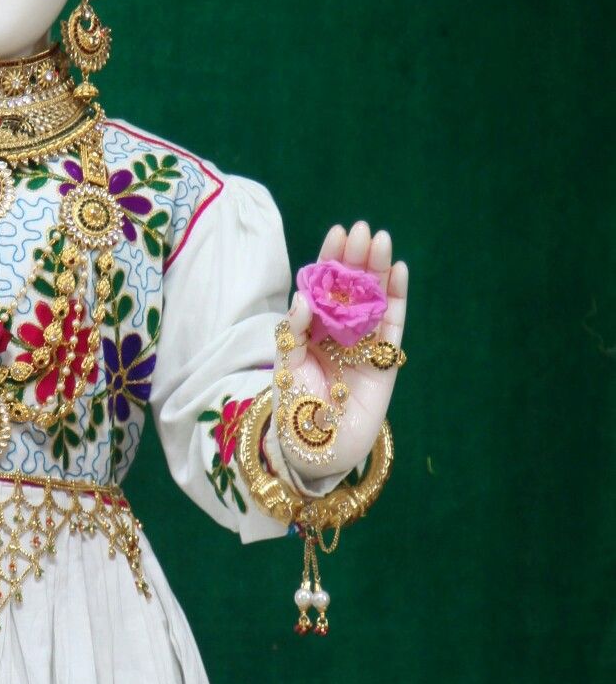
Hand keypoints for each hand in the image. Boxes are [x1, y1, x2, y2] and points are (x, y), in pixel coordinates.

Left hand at [278, 221, 408, 480]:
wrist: (319, 451)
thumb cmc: (295, 413)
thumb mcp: (285, 371)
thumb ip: (292, 334)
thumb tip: (302, 298)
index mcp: (312, 329)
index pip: (323, 286)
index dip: (330, 259)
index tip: (337, 233)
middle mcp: (340, 331)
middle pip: (351, 287)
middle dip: (356, 258)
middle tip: (362, 231)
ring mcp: (364, 344)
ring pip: (374, 299)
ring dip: (378, 270)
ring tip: (382, 241)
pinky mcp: (385, 360)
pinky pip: (393, 325)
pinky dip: (397, 299)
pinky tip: (399, 272)